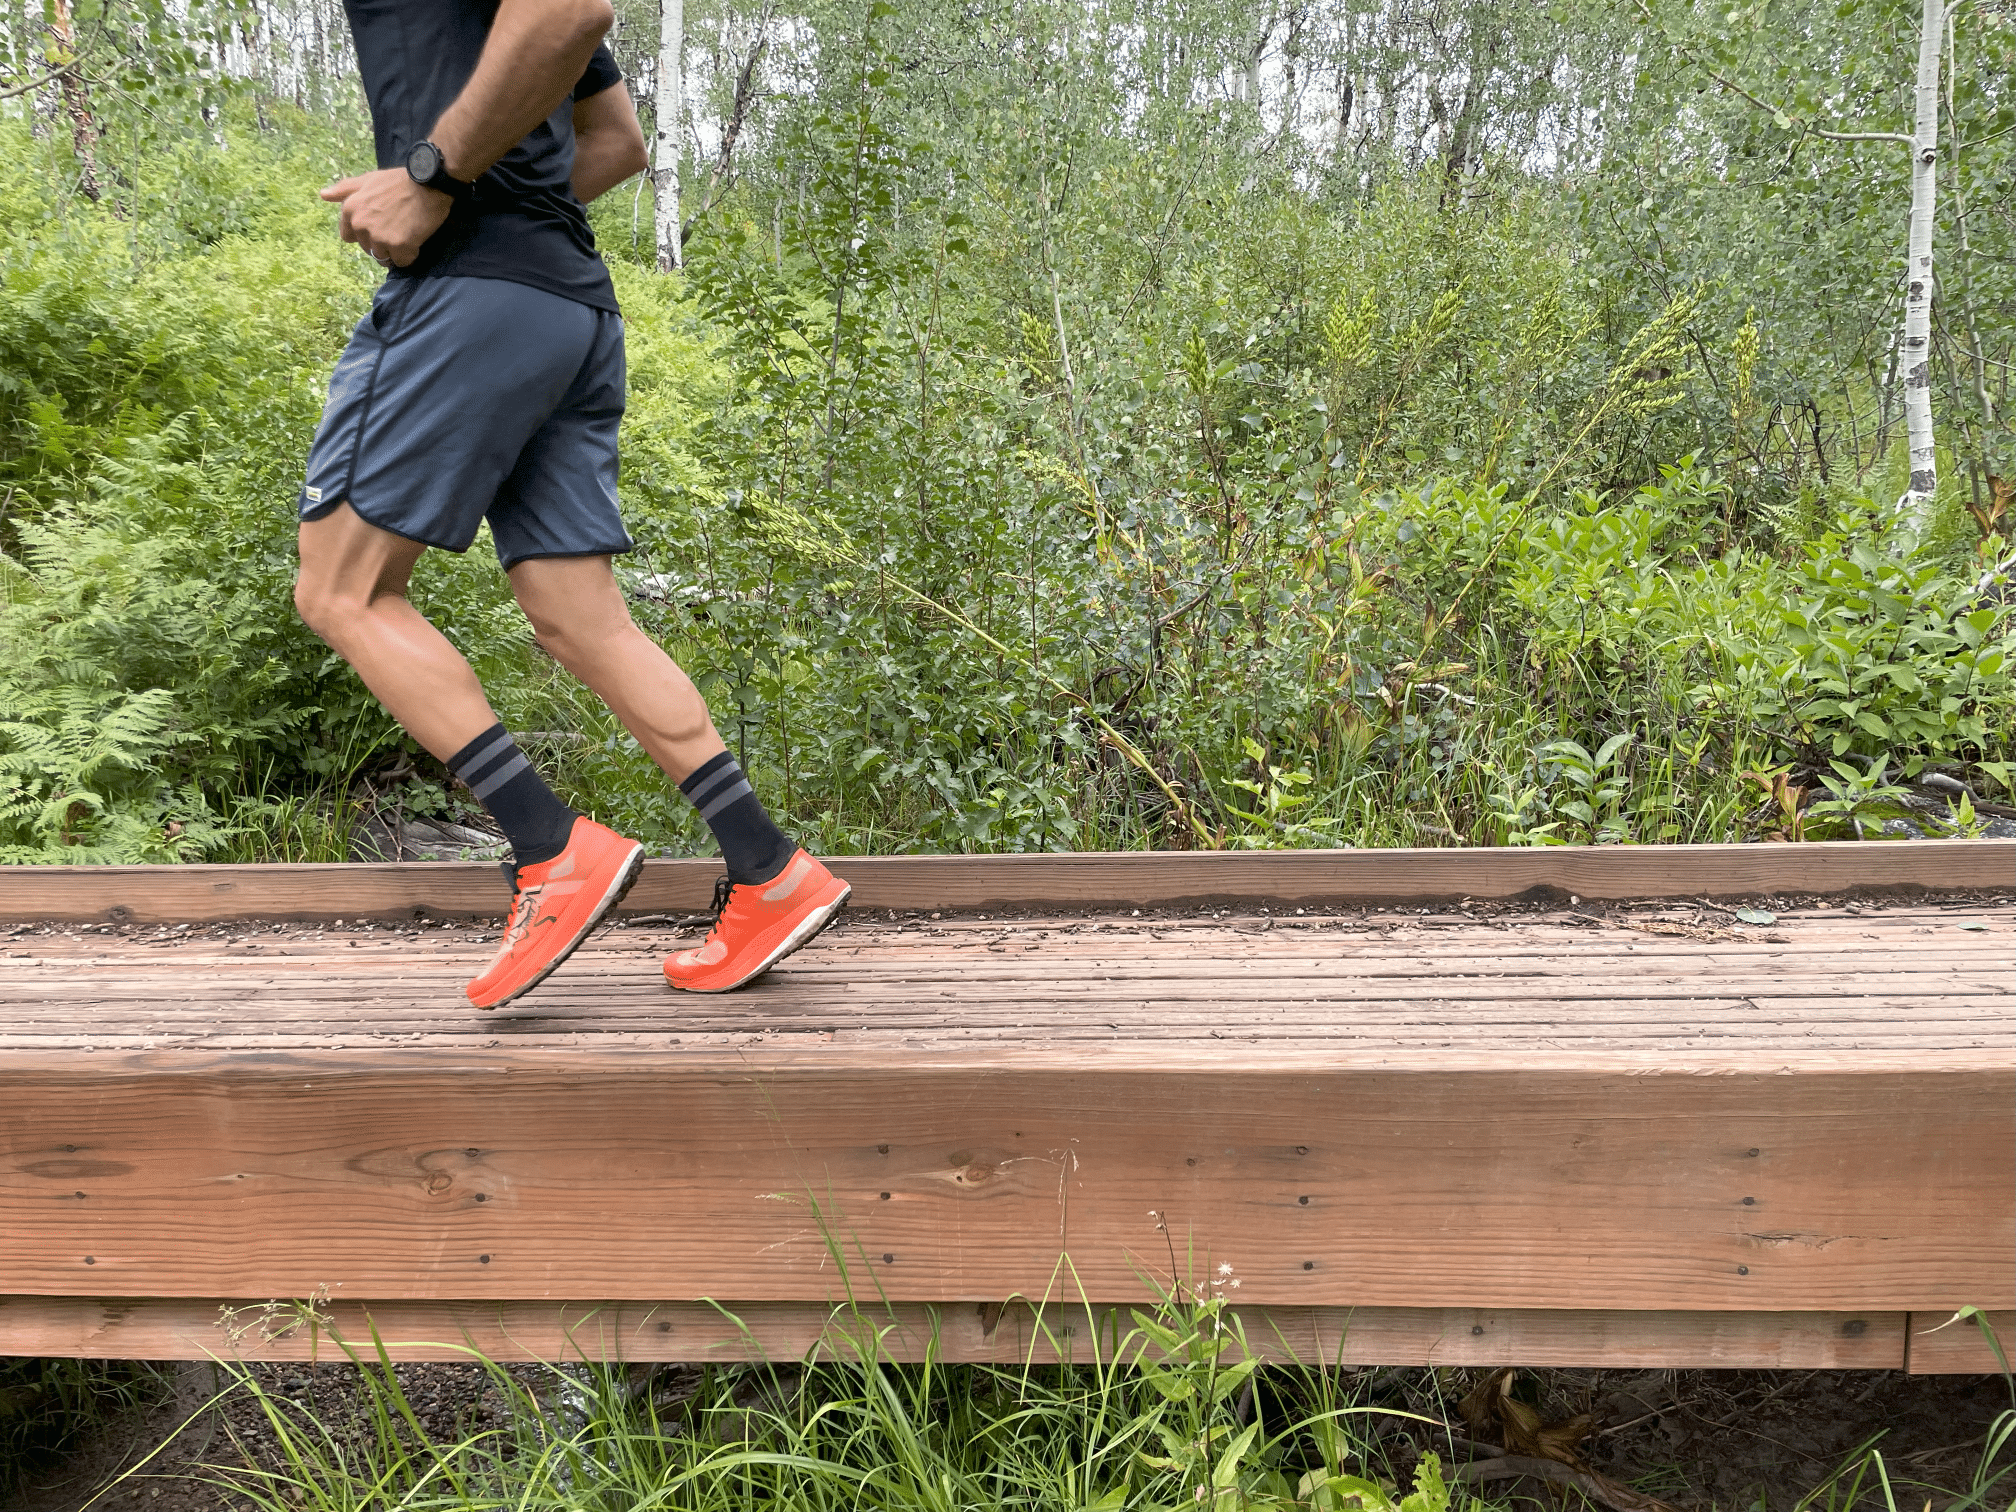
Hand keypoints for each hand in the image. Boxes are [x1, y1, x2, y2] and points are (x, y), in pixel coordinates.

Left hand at [320, 168, 453, 267]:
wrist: (428, 183)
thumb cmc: (399, 180)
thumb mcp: (368, 179)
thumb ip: (344, 189)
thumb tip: (323, 195)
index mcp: (350, 209)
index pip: (348, 236)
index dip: (363, 234)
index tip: (378, 226)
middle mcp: (360, 225)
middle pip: (368, 248)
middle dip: (380, 242)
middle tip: (397, 227)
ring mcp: (379, 237)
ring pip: (384, 257)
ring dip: (395, 251)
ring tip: (407, 233)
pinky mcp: (399, 246)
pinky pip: (402, 261)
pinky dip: (410, 254)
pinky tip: (415, 239)